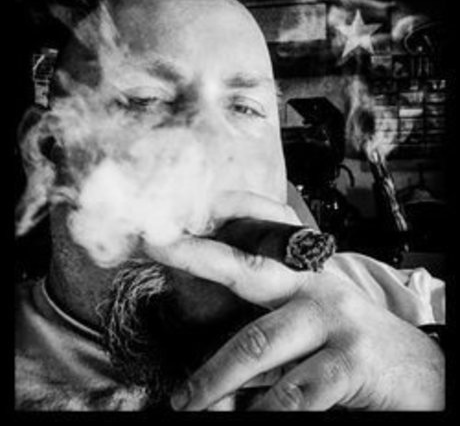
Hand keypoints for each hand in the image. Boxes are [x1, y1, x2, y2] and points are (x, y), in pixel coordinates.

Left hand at [148, 192, 444, 410]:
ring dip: (214, 380)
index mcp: (302, 276)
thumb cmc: (350, 345)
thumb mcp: (309, 326)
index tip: (168, 226)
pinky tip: (245, 418)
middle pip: (246, 270)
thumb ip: (268, 327)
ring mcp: (333, 320)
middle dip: (198, 257)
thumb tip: (214, 359)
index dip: (209, 234)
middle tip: (156, 249)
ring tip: (186, 403)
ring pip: (257, 346)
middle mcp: (314, 286)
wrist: (423, 371)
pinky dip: (262, 411)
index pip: (249, 247)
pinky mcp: (351, 360)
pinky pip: (293, 392)